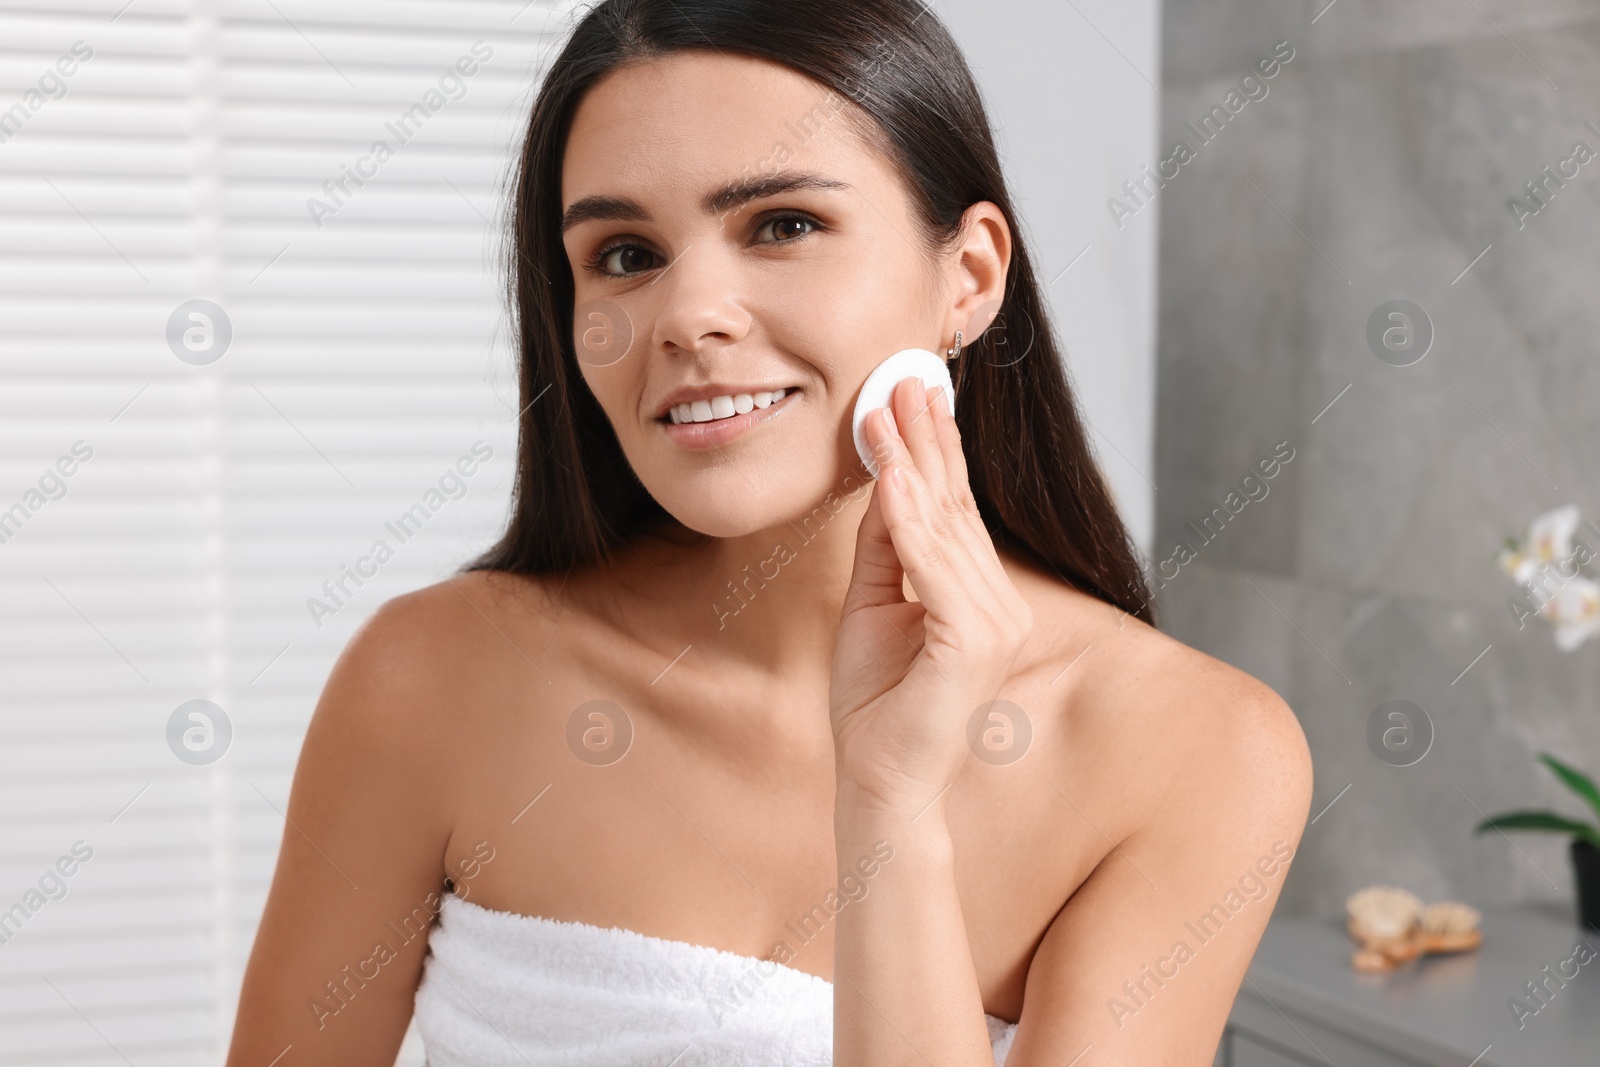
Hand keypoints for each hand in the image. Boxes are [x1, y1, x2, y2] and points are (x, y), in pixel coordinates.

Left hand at [830, 376, 1032, 815]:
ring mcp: (994, 625)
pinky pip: (934, 571)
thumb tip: (888, 478)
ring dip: (914, 465)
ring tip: (890, 410)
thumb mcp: (871, 604)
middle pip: (955, 508)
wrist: (877, 778)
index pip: (953, 510)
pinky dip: (912, 523)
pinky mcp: (973, 645)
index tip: (909, 393)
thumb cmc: (874, 701)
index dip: (932, 450)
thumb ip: (886, 546)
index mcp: (979, 596)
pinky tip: (895, 479)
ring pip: (945, 531)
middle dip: (926, 440)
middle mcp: (999, 605)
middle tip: (903, 377)